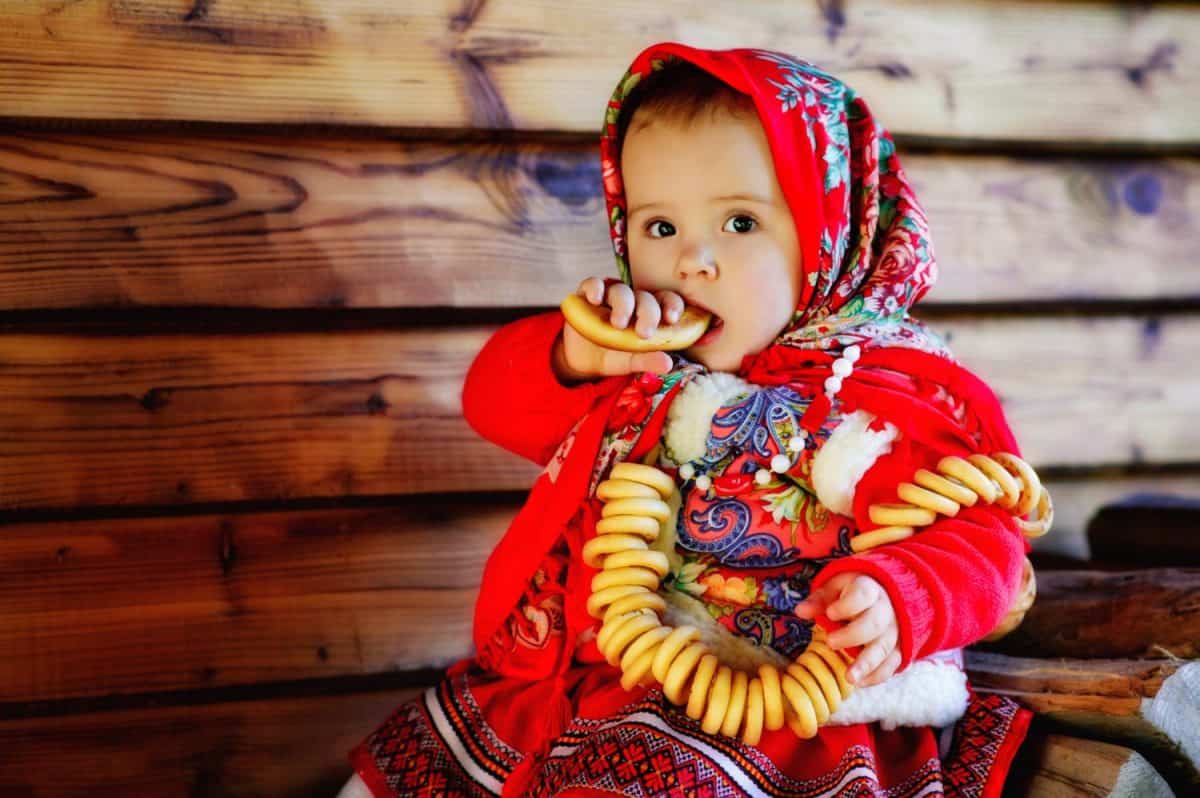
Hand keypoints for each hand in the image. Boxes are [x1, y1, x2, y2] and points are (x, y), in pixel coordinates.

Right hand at [553, 276, 684, 381]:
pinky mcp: (587, 294)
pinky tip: (595, 300)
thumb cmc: (614, 355)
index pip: (666, 300)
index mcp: (649, 313)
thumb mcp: (631, 361)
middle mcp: (633, 301)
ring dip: (623, 305)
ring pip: (621, 290)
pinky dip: (595, 289)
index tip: (671, 319)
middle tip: (643, 333)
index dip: (672, 305)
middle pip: (645, 297)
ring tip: (618, 325)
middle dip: (647, 313)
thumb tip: (667, 364)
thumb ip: (648, 361)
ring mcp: (610, 295)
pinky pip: (593, 284)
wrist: (583, 359)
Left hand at [794, 572, 900, 686]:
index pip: (863, 594)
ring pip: (884, 648)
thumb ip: (818, 601)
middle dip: (852, 635)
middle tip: (830, 642)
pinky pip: (890, 664)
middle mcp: (886, 610)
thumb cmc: (851, 594)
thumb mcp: (834, 589)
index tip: (830, 613)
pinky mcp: (897, 649)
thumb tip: (800, 611)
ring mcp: (894, 631)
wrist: (882, 598)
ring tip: (849, 678)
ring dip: (867, 664)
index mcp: (870, 589)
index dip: (847, 605)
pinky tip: (859, 683)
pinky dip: (876, 676)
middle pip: (874, 623)